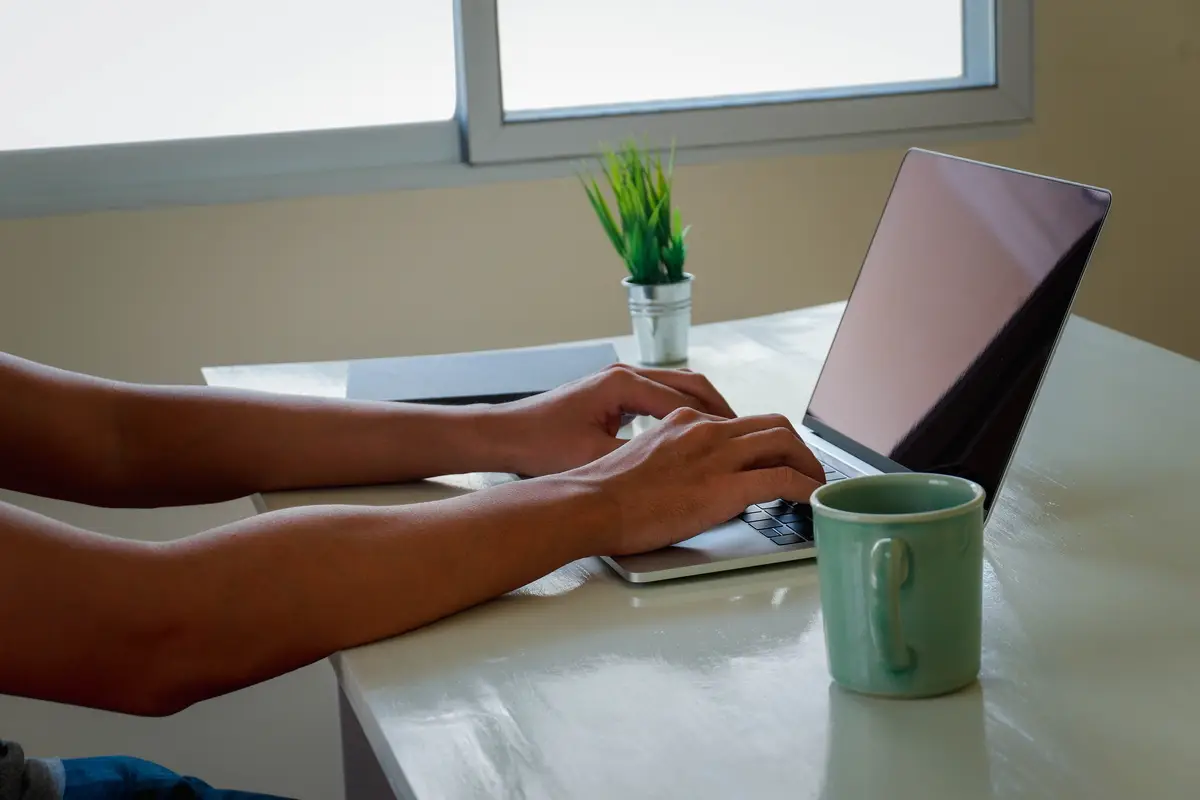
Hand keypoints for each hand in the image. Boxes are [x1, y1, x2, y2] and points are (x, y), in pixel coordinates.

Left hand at [487, 363, 737, 476]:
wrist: (504, 435)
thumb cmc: (541, 447)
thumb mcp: (595, 458)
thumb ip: (639, 459)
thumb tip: (680, 473)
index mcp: (623, 386)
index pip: (687, 400)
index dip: (721, 423)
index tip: (746, 444)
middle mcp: (625, 375)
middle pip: (691, 384)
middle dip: (723, 409)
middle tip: (752, 436)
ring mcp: (619, 380)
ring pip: (679, 387)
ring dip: (706, 408)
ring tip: (732, 436)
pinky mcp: (613, 392)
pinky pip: (661, 395)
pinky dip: (684, 411)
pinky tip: (694, 436)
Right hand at [565, 407, 825, 555]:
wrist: (589, 503)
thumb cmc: (602, 493)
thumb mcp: (641, 460)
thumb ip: (672, 461)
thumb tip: (688, 482)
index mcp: (684, 421)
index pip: (738, 423)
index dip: (764, 441)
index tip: (772, 459)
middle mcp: (705, 429)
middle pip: (771, 423)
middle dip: (796, 447)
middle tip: (805, 470)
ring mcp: (717, 454)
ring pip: (783, 442)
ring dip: (808, 464)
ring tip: (815, 486)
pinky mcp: (725, 485)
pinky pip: (784, 479)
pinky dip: (806, 488)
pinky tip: (812, 501)